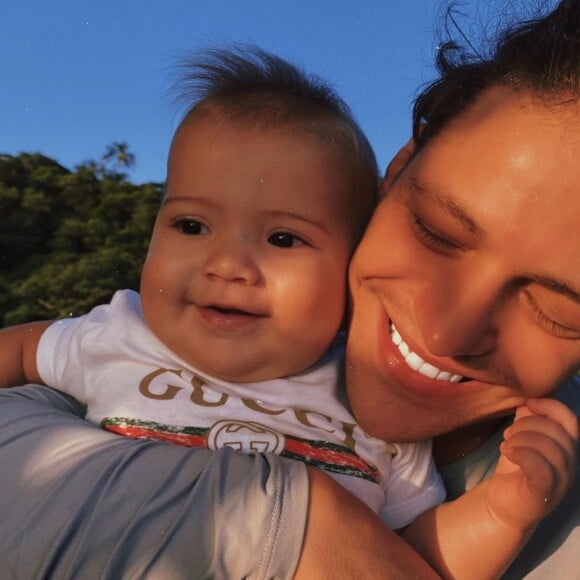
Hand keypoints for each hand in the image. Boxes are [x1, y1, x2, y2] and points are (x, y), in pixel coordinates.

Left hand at [489, 398, 577, 528]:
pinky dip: (522, 454)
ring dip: (521, 439)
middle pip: (557, 431)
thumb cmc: (515, 467)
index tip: (527, 403)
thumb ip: (527, 415)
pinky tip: (507, 453)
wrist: (502, 504)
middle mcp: (568, 465)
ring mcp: (559, 483)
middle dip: (528, 424)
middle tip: (509, 433)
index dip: (550, 405)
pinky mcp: (543, 495)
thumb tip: (527, 391)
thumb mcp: (522, 435)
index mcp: (565, 448)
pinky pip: (541, 469)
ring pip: (549, 448)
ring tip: (506, 445)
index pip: (570, 420)